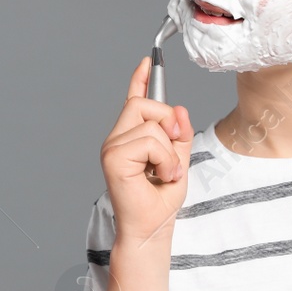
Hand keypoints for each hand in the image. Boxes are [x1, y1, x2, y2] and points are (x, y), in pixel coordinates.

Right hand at [101, 56, 193, 244]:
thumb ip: (180, 134)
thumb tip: (179, 108)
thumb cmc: (159, 201)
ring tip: (165, 174)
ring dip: (170, 152)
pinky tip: (160, 176)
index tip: (147, 61)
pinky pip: (150, 141)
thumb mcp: (179, 160)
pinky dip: (164, 159)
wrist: (151, 229)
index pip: (134, 101)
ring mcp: (111, 147)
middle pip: (144, 105)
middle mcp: (116, 139)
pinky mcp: (113, 158)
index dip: (140, 80)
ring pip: (152, 125)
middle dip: (168, 123)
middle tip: (173, 154)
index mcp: (129, 138)